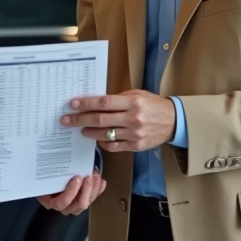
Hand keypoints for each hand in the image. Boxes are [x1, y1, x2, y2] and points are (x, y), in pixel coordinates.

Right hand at [37, 170, 105, 214]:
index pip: (61, 203)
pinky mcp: (82, 201)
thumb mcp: (43, 173)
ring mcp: (74, 205)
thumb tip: (51, 162)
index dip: (71, 192)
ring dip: (93, 189)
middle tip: (89, 176)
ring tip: (95, 176)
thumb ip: (47, 172)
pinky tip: (102, 182)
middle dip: (86, 191)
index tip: (77, 178)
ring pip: (86, 203)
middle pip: (77, 206)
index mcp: (50, 201)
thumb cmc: (45, 173)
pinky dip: (98, 190)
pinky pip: (92, 199)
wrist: (49, 173)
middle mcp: (63, 206)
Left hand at [62, 90, 176, 152]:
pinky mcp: (136, 146)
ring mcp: (134, 134)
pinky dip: (103, 142)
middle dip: (80, 119)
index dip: (86, 104)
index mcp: (132, 103)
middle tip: (67, 120)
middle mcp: (133, 119)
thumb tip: (96, 102)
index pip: (104, 103)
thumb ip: (118, 99)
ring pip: (105, 134)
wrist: (173, 121)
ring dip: (89, 132)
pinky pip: (114, 145)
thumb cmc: (154, 105)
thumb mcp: (137, 95)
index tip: (73, 105)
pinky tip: (97, 138)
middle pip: (100, 119)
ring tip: (80, 129)